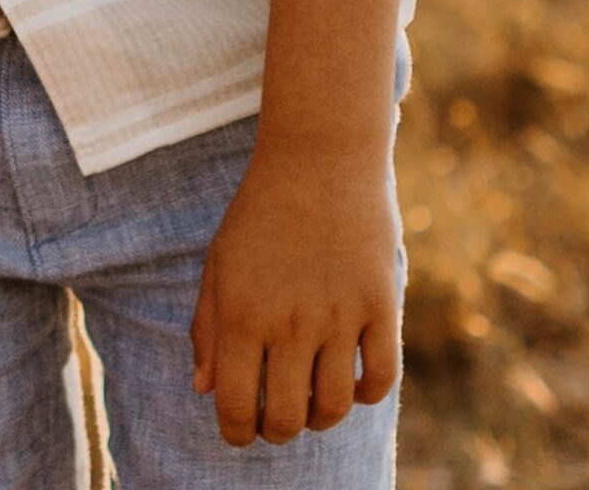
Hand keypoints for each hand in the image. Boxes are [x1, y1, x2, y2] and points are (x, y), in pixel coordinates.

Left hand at [190, 137, 401, 445]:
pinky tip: (351, 383)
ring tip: (310, 402)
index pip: (236, 405)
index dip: (236, 431)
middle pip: (287, 418)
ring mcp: (339, 316)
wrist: (319, 157)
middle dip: (276, 430)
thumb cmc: (260, 213)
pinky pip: (381, 380)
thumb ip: (208, 327)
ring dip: (320, 418)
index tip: (240, 432)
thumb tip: (206, 390)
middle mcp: (290, 322)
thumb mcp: (219, 262)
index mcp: (241, 313)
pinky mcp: (382, 306)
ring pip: (334, 409)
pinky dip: (365, 395)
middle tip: (275, 418)